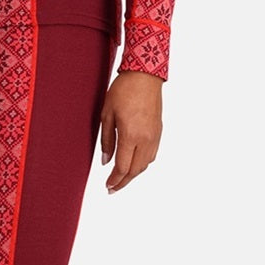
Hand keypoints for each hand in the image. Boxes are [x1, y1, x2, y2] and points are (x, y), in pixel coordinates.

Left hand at [99, 69, 162, 193]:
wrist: (144, 75)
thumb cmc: (123, 90)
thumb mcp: (107, 113)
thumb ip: (106, 140)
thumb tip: (105, 161)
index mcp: (130, 135)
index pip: (123, 167)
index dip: (114, 180)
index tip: (107, 186)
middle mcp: (145, 140)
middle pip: (135, 170)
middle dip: (123, 182)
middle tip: (112, 188)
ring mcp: (154, 136)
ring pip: (145, 165)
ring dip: (134, 174)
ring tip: (122, 177)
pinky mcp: (159, 132)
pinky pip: (152, 155)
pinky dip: (142, 164)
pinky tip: (135, 163)